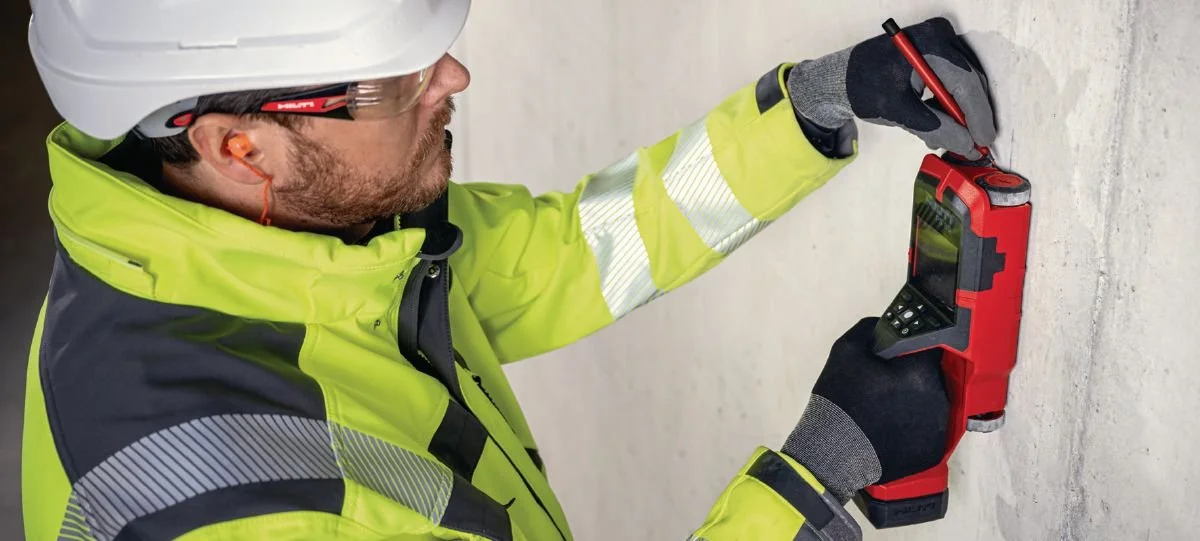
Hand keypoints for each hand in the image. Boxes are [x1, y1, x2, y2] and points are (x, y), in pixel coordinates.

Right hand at [781, 318, 948, 502]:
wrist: (833, 455)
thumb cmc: (839, 400)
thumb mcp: (844, 351)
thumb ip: (871, 328)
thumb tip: (889, 325)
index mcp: (922, 371)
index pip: (930, 347)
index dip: (913, 349)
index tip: (896, 358)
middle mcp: (941, 399)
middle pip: (934, 377)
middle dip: (914, 377)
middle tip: (886, 386)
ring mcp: (941, 429)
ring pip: (934, 403)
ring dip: (917, 402)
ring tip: (888, 410)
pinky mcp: (935, 452)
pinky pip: (931, 430)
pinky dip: (917, 427)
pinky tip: (893, 429)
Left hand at [786, 17, 996, 159]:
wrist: (843, 77)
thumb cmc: (864, 89)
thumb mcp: (900, 112)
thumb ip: (936, 128)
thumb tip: (966, 145)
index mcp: (930, 44)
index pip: (965, 83)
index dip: (977, 116)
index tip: (983, 141)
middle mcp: (939, 36)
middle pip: (968, 82)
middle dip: (968, 118)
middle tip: (969, 146)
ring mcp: (939, 40)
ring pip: (963, 83)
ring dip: (956, 114)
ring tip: (943, 139)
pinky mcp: (937, 50)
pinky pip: (952, 79)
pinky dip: (947, 103)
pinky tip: (936, 125)